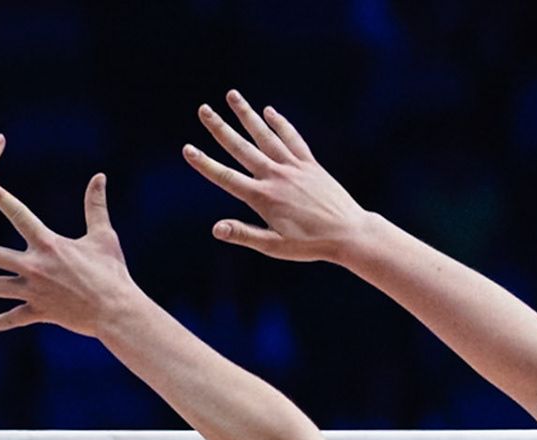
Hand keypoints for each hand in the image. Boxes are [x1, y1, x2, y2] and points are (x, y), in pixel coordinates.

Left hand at [0, 173, 139, 337]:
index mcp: (49, 244)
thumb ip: (96, 206)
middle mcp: (35, 267)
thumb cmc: (112, 272)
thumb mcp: (104, 236)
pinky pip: (11, 319)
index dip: (1, 198)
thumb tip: (99, 177)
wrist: (116, 310)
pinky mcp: (38, 313)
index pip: (20, 215)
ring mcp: (33, 292)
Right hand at [184, 90, 369, 263]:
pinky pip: (292, 138)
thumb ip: (244, 234)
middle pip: (242, 147)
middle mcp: (276, 176)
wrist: (348, 232)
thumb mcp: (274, 246)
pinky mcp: (310, 164)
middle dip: (220, 128)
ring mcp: (294, 167)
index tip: (188, 149)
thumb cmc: (309, 244)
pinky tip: (268, 111)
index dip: (205, 163)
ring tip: (232, 96)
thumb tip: (216, 228)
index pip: (226, 177)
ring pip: (265, 135)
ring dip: (247, 114)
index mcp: (263, 197)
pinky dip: (280, 123)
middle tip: (203, 109)